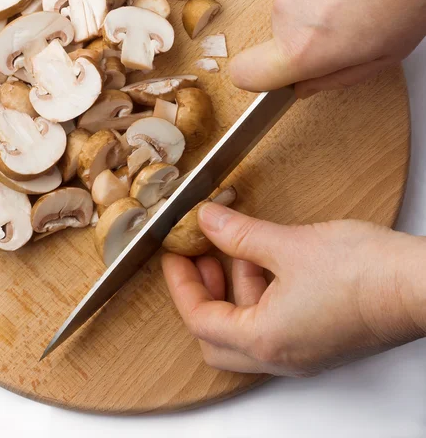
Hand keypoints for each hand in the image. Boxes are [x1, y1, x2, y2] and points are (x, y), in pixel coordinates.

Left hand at [162, 204, 425, 375]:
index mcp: (266, 339)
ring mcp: (303, 351)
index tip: (174, 255)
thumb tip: (207, 220)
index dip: (180, 283)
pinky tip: (268, 260)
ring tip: (238, 247)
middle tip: (199, 258)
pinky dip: (261, 293)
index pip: (200, 318)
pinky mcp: (321, 339)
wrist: (421, 284)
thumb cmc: (365, 273)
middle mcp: (282, 355)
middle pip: (217, 336)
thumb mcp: (288, 245)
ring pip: (247, 328)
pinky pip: (274, 323)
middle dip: (203, 293)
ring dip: (234, 288)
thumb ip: (240, 234)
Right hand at [230, 0, 425, 96]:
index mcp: (304, 47)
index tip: (275, 72)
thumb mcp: (383, 56)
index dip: (256, 76)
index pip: (245, 73)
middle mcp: (285, 11)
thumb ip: (335, 78)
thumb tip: (305, 84)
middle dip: (307, 31)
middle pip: (280, 33)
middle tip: (348, 17)